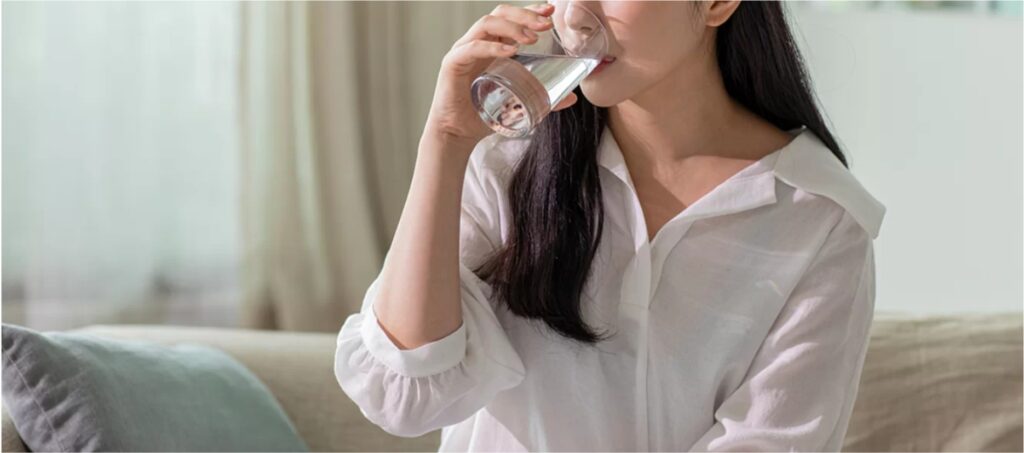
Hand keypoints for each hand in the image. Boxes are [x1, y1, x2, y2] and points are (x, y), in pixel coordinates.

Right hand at [424, 2, 578, 148]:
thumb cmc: (484, 115)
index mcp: (492, 46)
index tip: (551, 11)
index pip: (510, 18)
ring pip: (486, 25)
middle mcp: (477, 43)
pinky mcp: (452, 64)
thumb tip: (572, 97)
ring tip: (532, 39)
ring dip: (512, 27)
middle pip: (499, 14)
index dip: (530, 10)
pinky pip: (472, 48)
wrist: (458, 134)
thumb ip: (543, 97)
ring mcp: (463, 51)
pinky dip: (492, 47)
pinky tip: (510, 52)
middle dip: (525, 15)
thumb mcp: (519, 102)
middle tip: (546, 24)